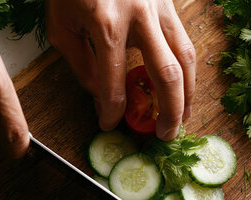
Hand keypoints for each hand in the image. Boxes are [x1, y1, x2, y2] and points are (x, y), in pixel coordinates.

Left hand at [46, 0, 195, 140]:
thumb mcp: (61, 24)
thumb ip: (80, 63)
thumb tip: (99, 94)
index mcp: (105, 24)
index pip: (113, 82)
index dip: (112, 111)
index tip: (110, 123)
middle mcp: (138, 17)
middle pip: (166, 75)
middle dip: (169, 112)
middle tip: (165, 135)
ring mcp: (159, 8)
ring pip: (186, 59)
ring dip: (188, 94)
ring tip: (184, 118)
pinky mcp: (170, 3)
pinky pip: (185, 42)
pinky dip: (187, 70)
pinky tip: (184, 87)